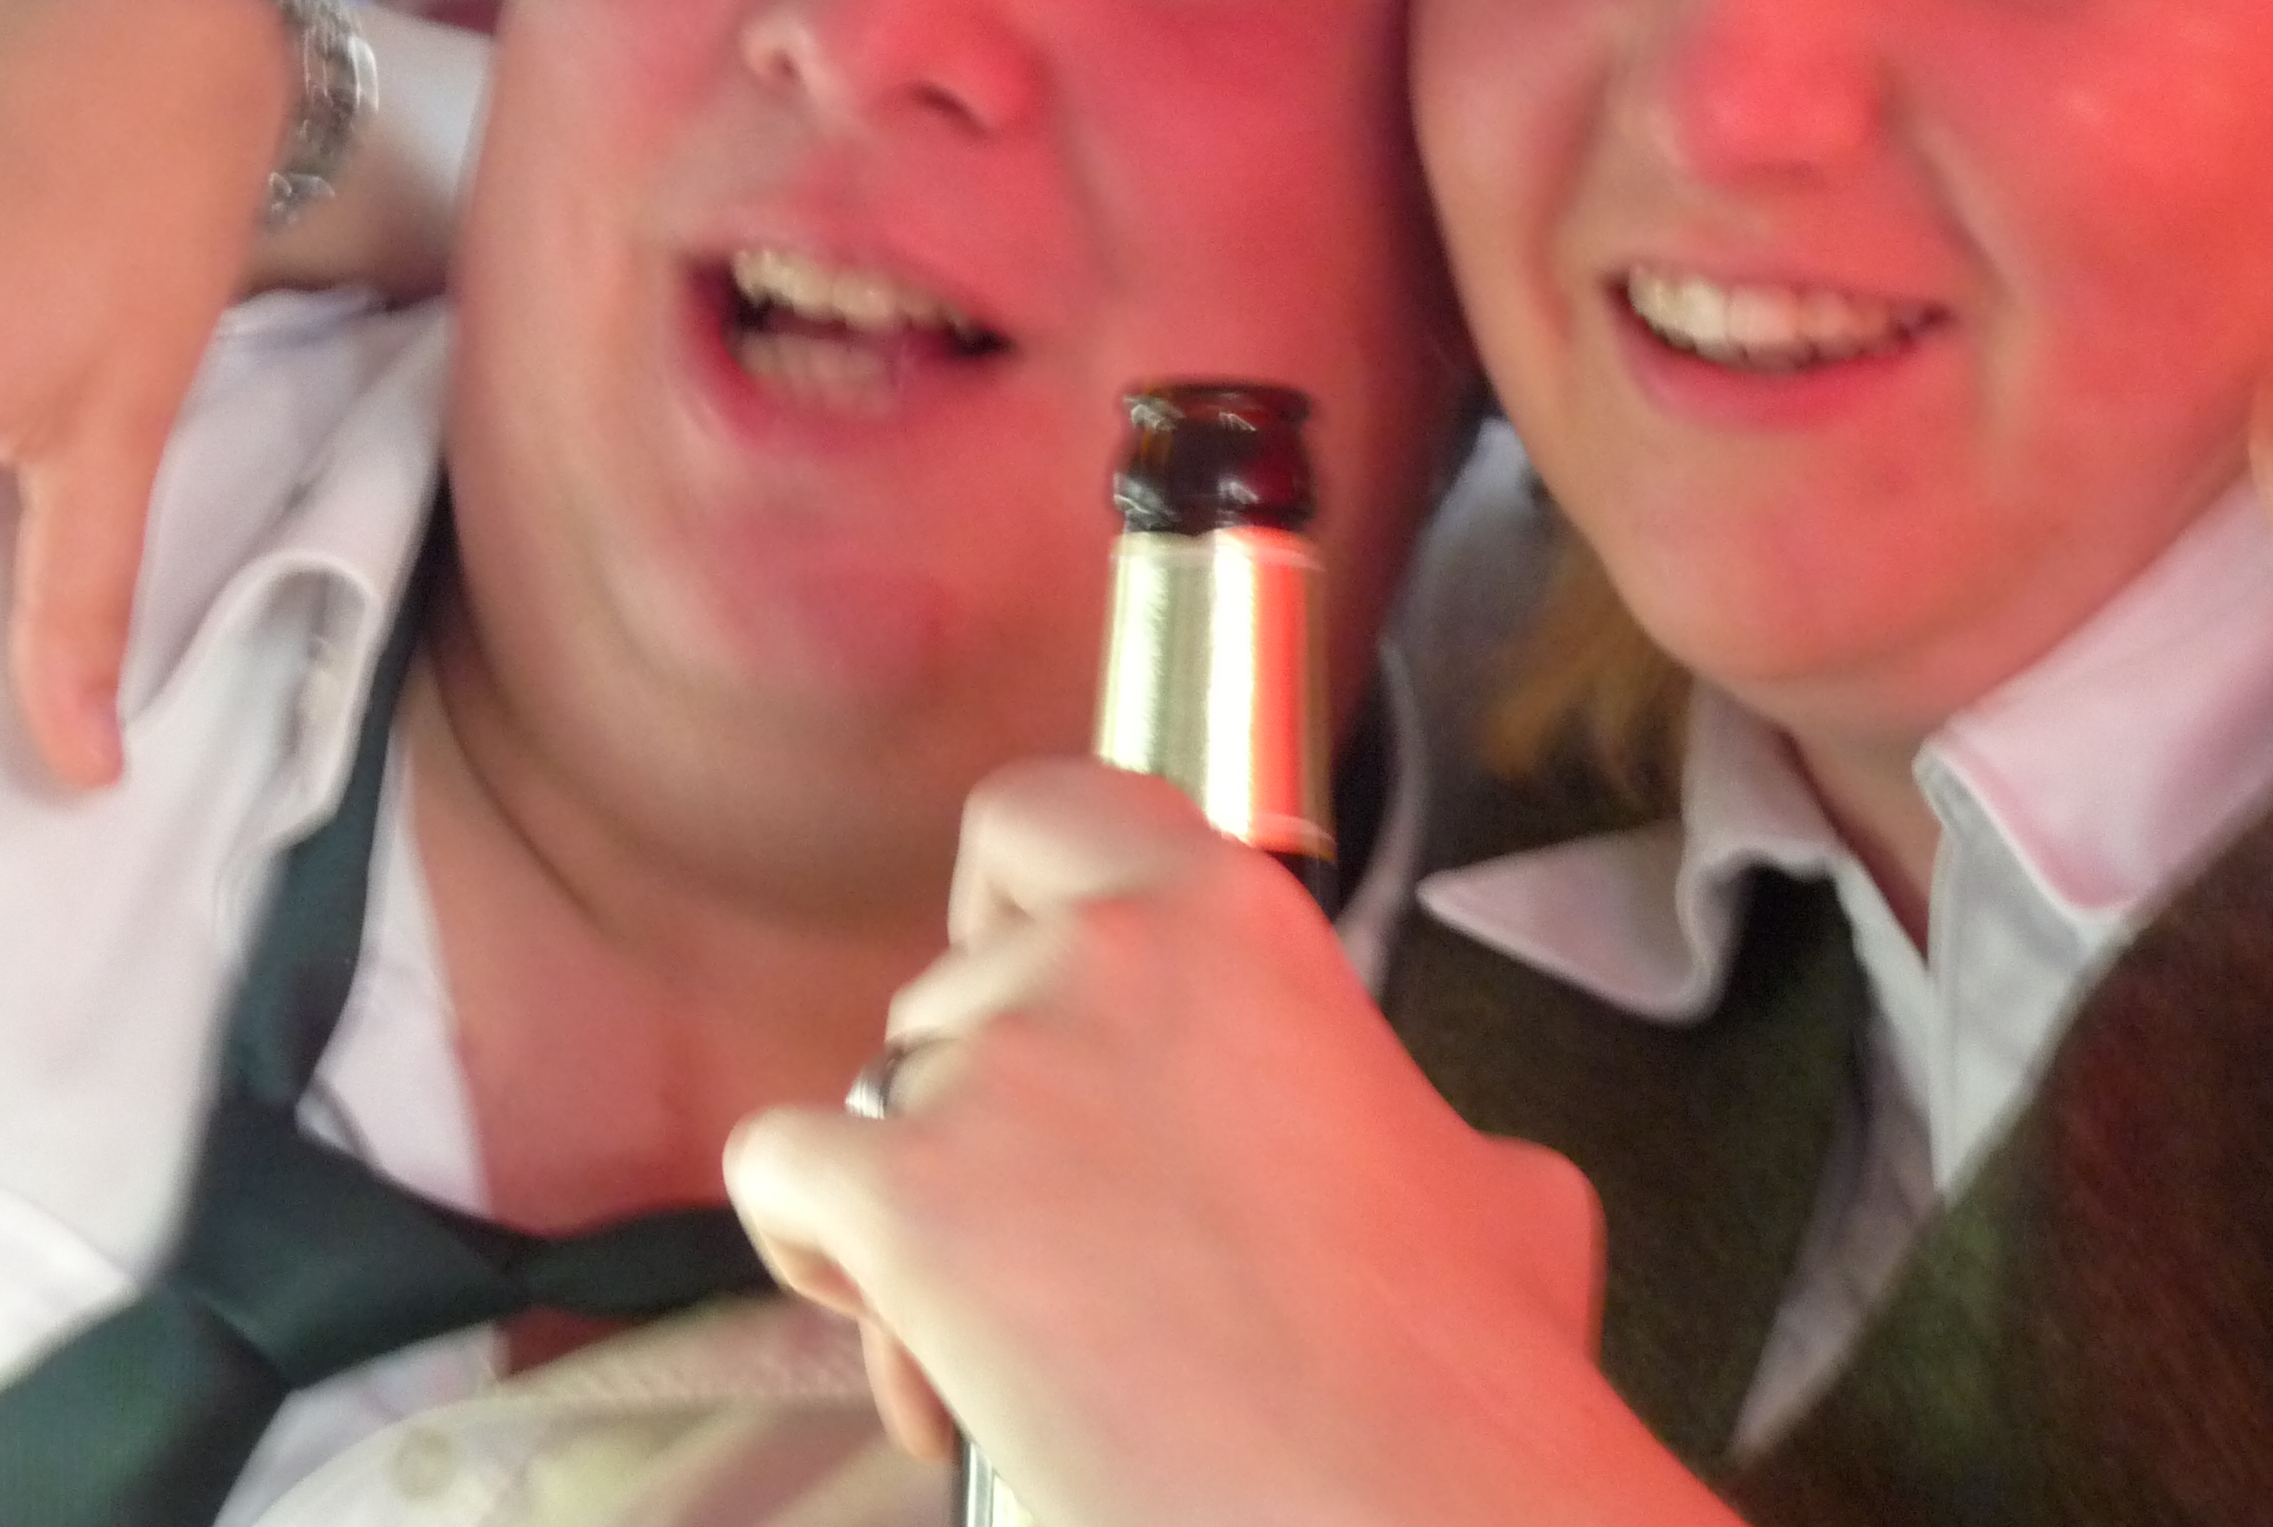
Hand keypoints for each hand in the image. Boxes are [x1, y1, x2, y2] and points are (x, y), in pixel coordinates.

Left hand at [727, 761, 1709, 1526]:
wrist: (1394, 1498)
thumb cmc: (1455, 1370)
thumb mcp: (1492, 1183)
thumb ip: (1395, 1119)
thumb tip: (1424, 1170)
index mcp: (1236, 921)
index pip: (1047, 813)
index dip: (1009, 895)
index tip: (1024, 974)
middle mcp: (1101, 958)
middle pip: (953, 989)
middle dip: (982, 1107)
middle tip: (1050, 1231)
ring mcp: (996, 1070)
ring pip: (875, 1092)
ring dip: (916, 1200)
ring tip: (1003, 1334)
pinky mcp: (905, 1197)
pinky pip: (780, 1169)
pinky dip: (814, 1246)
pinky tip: (913, 1338)